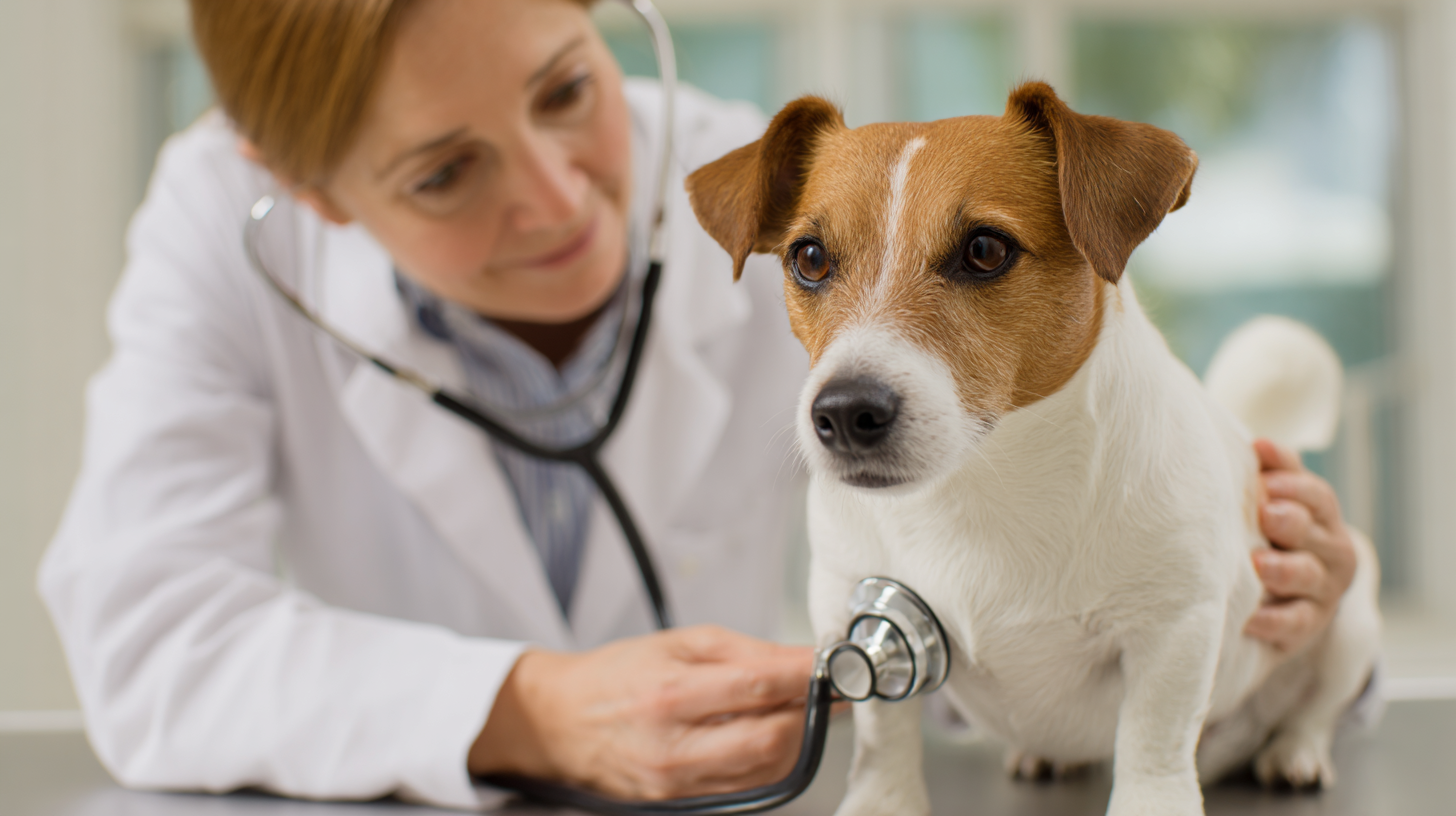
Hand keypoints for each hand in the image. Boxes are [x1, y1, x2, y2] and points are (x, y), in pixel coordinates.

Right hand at [468, 625, 814, 798]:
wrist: (560, 721)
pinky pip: (746, 789)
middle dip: (811, 714)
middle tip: (828, 693)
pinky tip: (773, 739)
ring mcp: (679, 782)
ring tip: (803, 713)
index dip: (807, 676)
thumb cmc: (616, 676)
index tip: (833, 665)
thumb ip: (742, 651)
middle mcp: (676, 745)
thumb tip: (799, 659)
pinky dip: (770, 764)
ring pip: (765, 770)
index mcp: (672, 694)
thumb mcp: (677, 644)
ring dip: (797, 742)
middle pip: (771, 737)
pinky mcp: (681, 803)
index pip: (759, 685)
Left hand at [1245, 439, 1358, 651]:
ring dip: (1284, 570)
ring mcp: (1322, 590)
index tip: (1267, 480)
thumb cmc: (1271, 536)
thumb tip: (1258, 443)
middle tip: (1265, 515)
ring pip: (1308, 576)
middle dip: (1291, 522)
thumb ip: (1271, 473)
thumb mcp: (1274, 502)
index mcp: (1321, 515)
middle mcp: (1330, 551)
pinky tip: (1250, 617)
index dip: (1294, 485)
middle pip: (1314, 533)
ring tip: (1258, 564)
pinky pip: (1294, 623)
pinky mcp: (1306, 626)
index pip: (1316, 496)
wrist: (1286, 598)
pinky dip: (1273, 620)